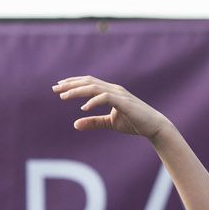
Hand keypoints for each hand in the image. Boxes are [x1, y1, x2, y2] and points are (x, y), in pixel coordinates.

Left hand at [52, 77, 171, 139]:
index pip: (89, 83)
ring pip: (94, 88)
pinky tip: (84, 108)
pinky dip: (93, 101)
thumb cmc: (133, 123)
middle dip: (71, 85)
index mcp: (110, 92)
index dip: (73, 83)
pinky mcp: (124, 102)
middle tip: (55, 89)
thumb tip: (75, 124)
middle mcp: (114, 89)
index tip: (59, 87)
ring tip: (64, 97)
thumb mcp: (109, 123)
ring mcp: (119, 94)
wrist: (153, 126)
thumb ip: (93, 122)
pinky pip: (106, 98)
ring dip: (78, 91)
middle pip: (89, 82)